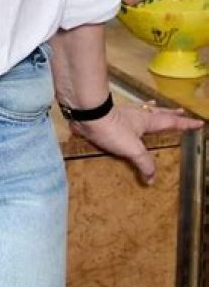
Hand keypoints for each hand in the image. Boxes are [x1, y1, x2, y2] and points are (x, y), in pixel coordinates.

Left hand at [69, 100, 202, 184]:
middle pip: (159, 112)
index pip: (171, 122)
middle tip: (180, 111)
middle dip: (170, 113)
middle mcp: (138, 114)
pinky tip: (127, 115)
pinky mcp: (112, 115)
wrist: (88, 115)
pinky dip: (133, 112)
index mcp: (147, 121)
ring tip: (156, 107)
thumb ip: (144, 164)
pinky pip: (128, 112)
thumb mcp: (133, 149)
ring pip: (143, 109)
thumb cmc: (113, 129)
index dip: (185, 124)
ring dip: (152, 109)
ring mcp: (125, 113)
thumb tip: (152, 179)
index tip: (198, 123)